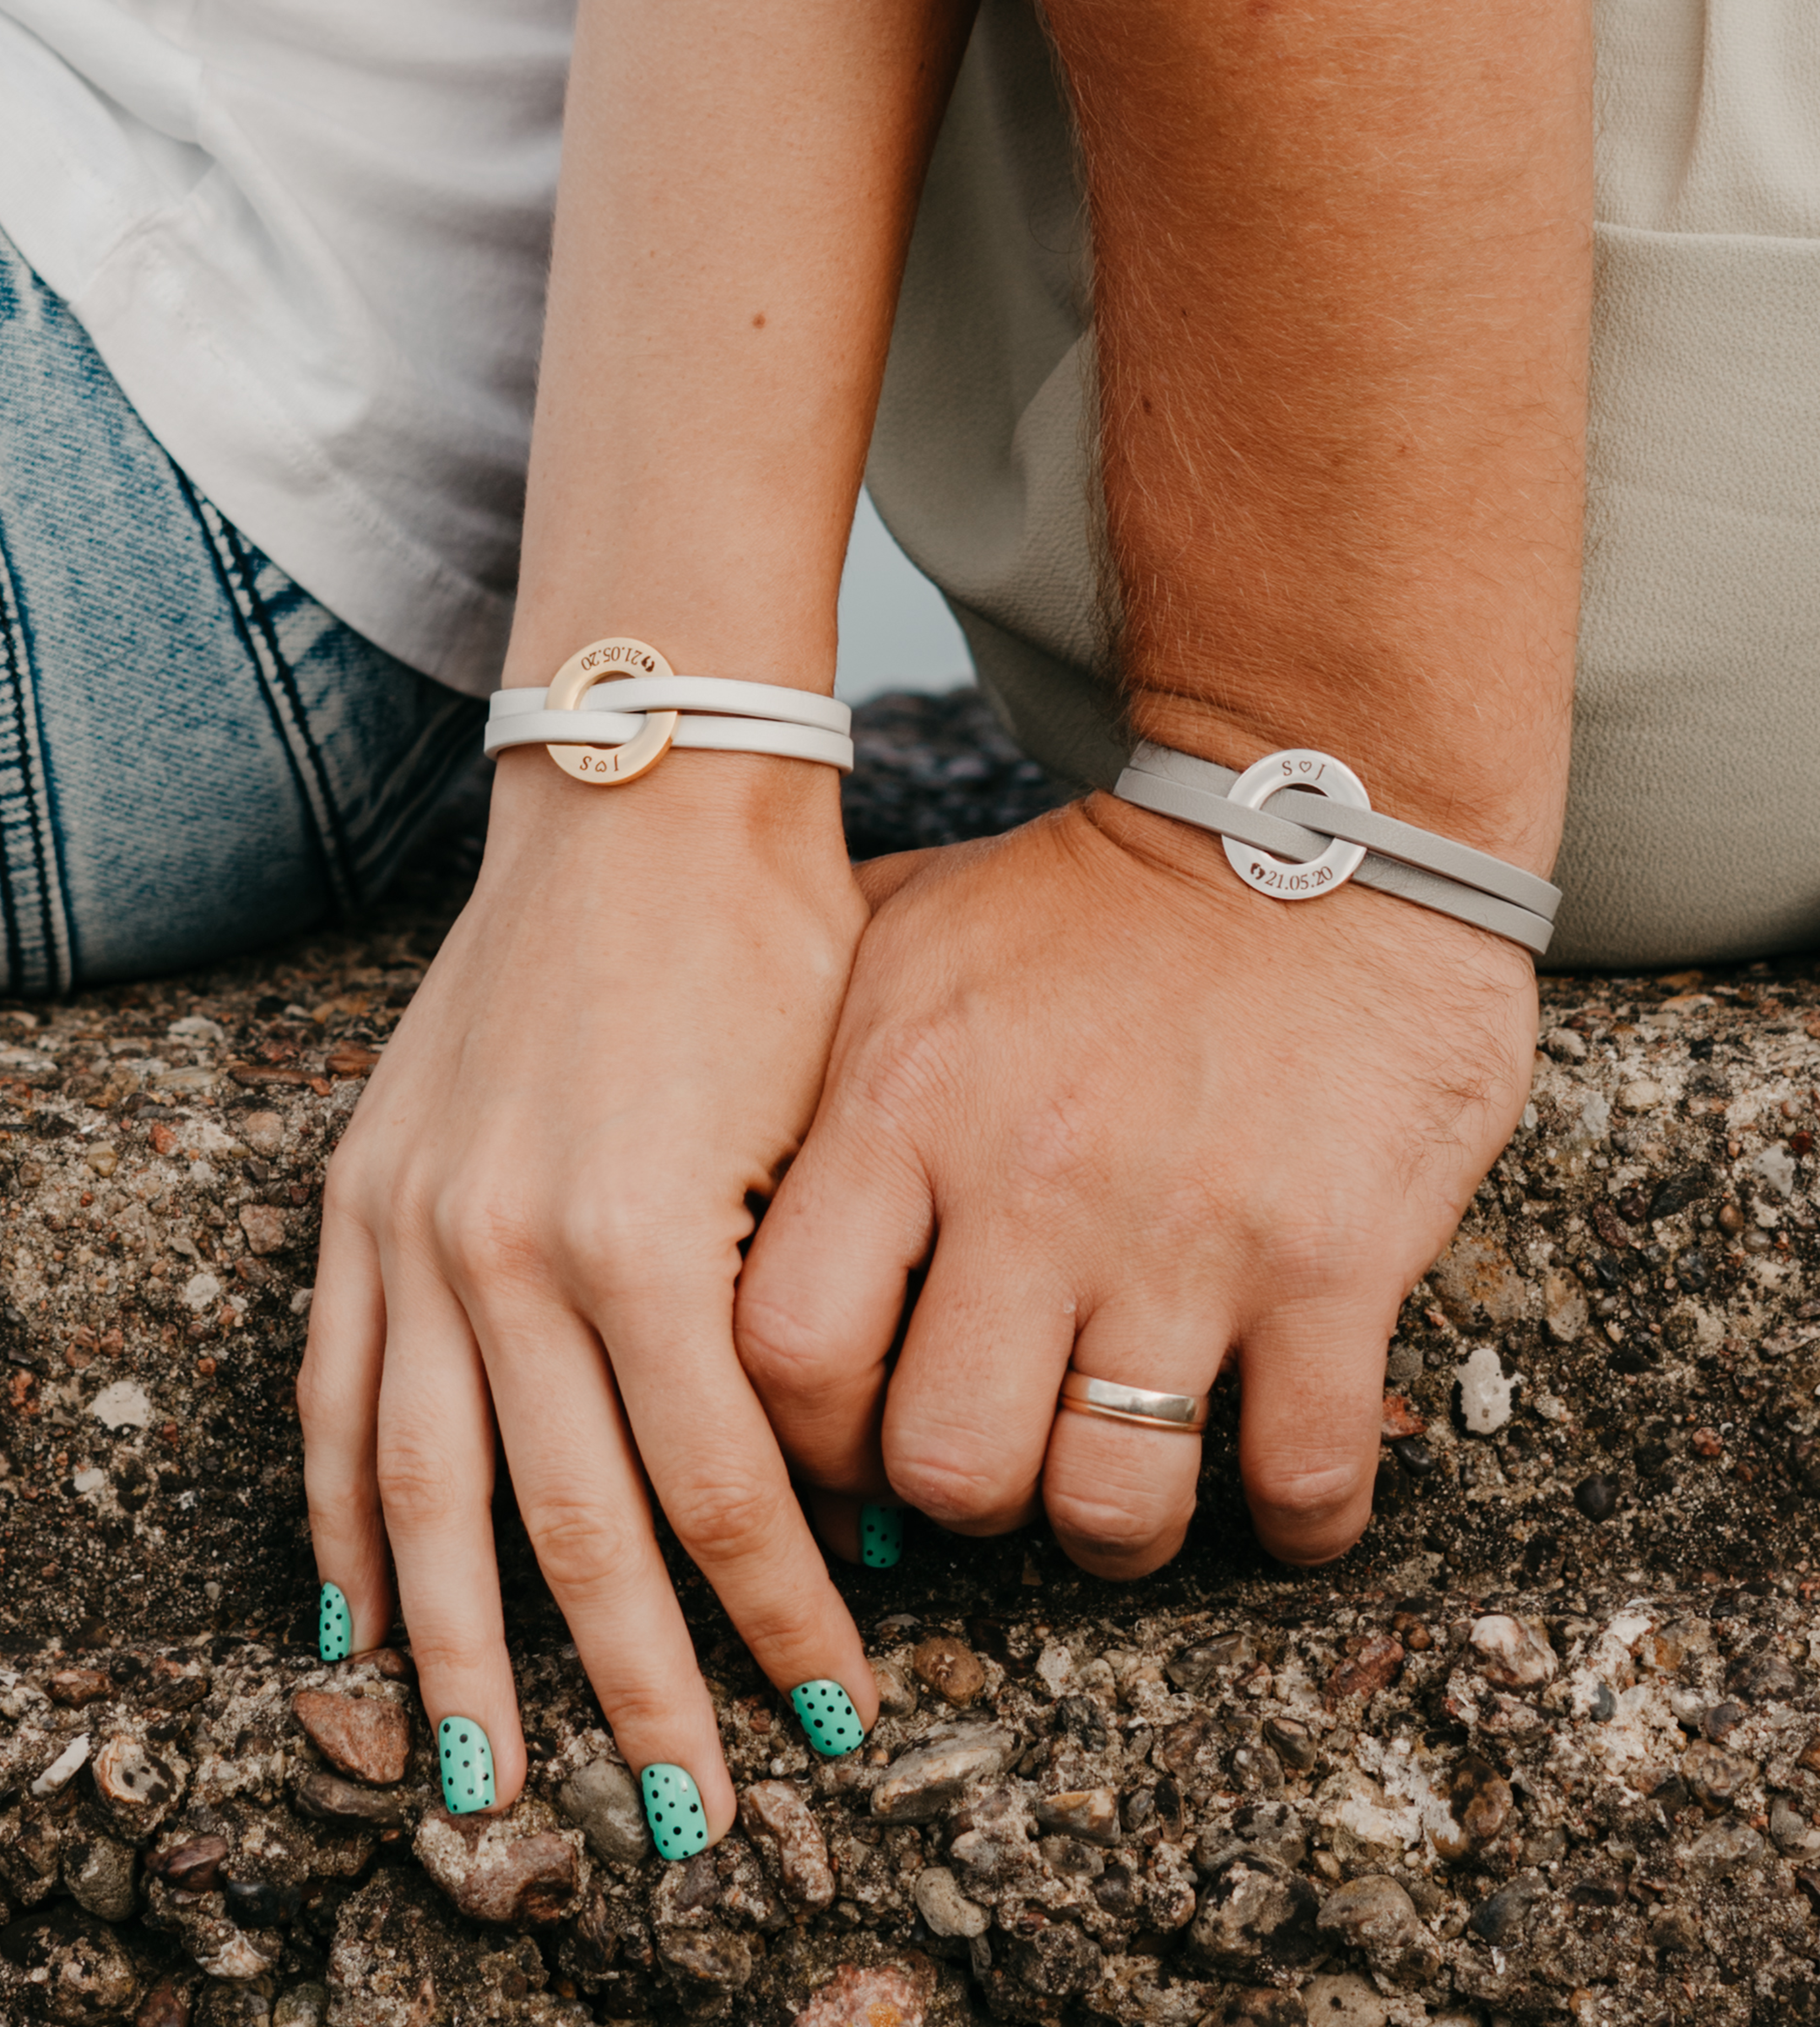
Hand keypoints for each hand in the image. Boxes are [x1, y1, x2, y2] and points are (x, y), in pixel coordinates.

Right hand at [298, 750, 879, 1836]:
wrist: (646, 804)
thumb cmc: (775, 958)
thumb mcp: (820, 1135)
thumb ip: (807, 1319)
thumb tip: (834, 1505)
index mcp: (647, 1236)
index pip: (722, 1491)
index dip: (779, 1618)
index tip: (838, 1709)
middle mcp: (511, 1249)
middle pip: (571, 1526)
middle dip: (637, 1687)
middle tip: (686, 1820)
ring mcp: (418, 1225)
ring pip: (432, 1495)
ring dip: (465, 1657)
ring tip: (493, 1782)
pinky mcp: (366, 1193)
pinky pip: (339, 1394)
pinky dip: (347, 1518)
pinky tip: (361, 1622)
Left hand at [736, 791, 1535, 1574]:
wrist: (1319, 814)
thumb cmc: (1096, 895)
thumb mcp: (913, 929)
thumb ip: (808, 1044)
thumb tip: (703, 1139)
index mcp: (906, 1100)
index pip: (787, 1351)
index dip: (803, 1440)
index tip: (852, 1438)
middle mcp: (1034, 1180)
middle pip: (947, 1465)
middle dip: (964, 1501)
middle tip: (997, 1462)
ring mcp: (1188, 1231)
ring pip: (1113, 1504)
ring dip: (1112, 1529)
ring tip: (1123, 1484)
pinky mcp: (1334, 1264)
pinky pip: (1298, 1478)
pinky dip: (1291, 1520)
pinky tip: (1273, 1483)